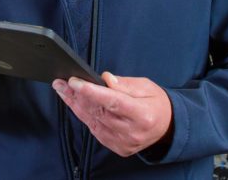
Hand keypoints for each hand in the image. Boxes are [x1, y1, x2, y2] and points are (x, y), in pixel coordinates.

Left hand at [52, 72, 172, 157]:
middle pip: (98, 111)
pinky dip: (84, 116)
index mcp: (142, 114)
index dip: (91, 91)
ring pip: (92, 121)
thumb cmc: (156, 103)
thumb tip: (105, 79)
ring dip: (75, 105)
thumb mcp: (146, 86)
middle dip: (76, 95)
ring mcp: (123, 142)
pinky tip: (75, 104)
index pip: (112, 102)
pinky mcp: (117, 147)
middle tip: (60, 82)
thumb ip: (124, 84)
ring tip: (63, 90)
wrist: (167, 128)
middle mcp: (131, 132)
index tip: (74, 81)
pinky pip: (95, 130)